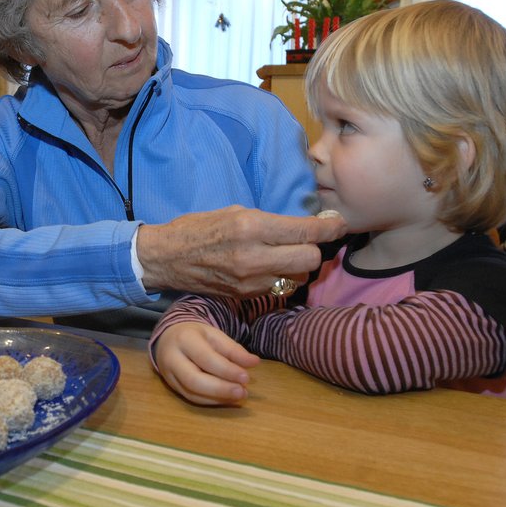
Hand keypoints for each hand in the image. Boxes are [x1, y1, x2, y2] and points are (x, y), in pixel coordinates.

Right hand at [137, 206, 346, 296]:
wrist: (166, 258)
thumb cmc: (199, 228)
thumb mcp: (234, 211)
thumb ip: (269, 221)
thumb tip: (302, 226)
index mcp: (251, 227)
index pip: (305, 231)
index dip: (329, 228)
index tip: (339, 224)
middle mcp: (254, 256)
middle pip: (310, 259)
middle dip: (314, 248)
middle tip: (307, 240)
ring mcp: (250, 280)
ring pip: (299, 277)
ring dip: (298, 267)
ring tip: (285, 255)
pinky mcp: (246, 295)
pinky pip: (279, 288)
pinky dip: (281, 278)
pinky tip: (269, 268)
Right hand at [155, 321, 260, 404]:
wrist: (168, 338)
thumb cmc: (196, 336)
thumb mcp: (214, 335)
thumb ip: (233, 350)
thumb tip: (254, 362)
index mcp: (184, 339)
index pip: (206, 358)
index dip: (226, 370)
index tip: (246, 377)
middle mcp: (172, 358)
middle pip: (194, 380)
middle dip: (220, 389)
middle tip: (243, 392)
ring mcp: (169, 375)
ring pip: (192, 393)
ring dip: (218, 398)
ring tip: (238, 395)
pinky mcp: (172, 387)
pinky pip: (191, 398)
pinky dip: (211, 401)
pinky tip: (227, 399)